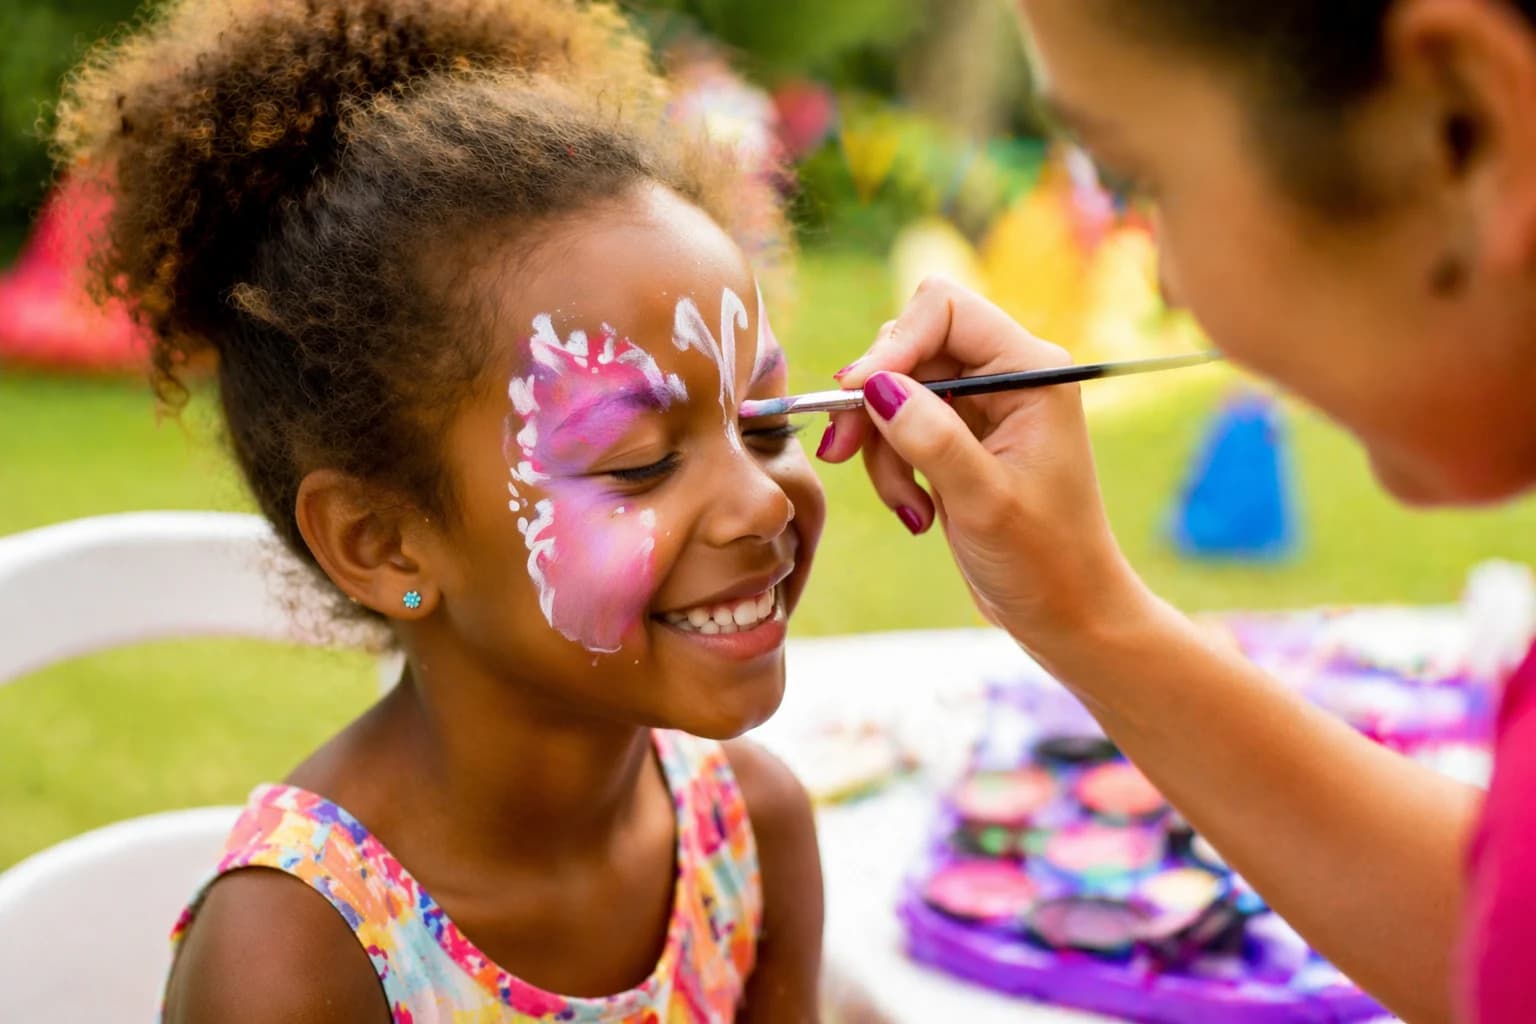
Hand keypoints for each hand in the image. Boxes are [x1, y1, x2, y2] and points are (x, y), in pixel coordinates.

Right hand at [819, 277, 1148, 652]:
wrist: (1066, 614)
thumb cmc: (1046, 561)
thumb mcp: (985, 501)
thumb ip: (932, 438)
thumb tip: (873, 385)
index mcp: (1032, 371)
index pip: (945, 309)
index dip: (892, 344)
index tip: (853, 394)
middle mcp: (1007, 376)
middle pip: (911, 345)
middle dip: (873, 401)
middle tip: (843, 453)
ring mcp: (980, 407)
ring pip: (895, 388)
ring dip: (881, 445)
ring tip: (907, 504)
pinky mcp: (958, 439)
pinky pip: (899, 426)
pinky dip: (891, 465)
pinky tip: (916, 511)